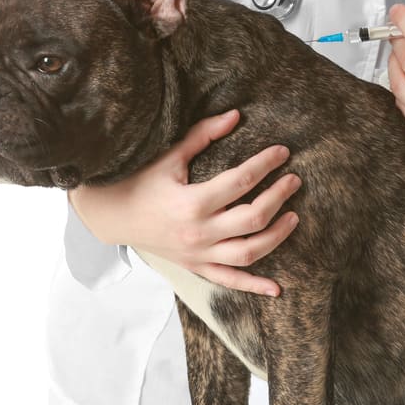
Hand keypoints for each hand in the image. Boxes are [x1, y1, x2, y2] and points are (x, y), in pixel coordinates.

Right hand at [68, 110, 300, 295]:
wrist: (110, 216)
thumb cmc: (139, 182)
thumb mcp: (168, 156)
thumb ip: (203, 136)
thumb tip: (235, 115)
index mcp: (192, 203)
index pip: (242, 181)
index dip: (267, 164)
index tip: (283, 152)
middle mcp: (199, 233)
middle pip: (253, 218)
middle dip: (279, 197)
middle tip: (294, 181)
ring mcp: (198, 254)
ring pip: (249, 252)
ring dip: (277, 236)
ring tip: (294, 217)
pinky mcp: (196, 267)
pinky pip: (230, 281)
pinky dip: (254, 286)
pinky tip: (277, 289)